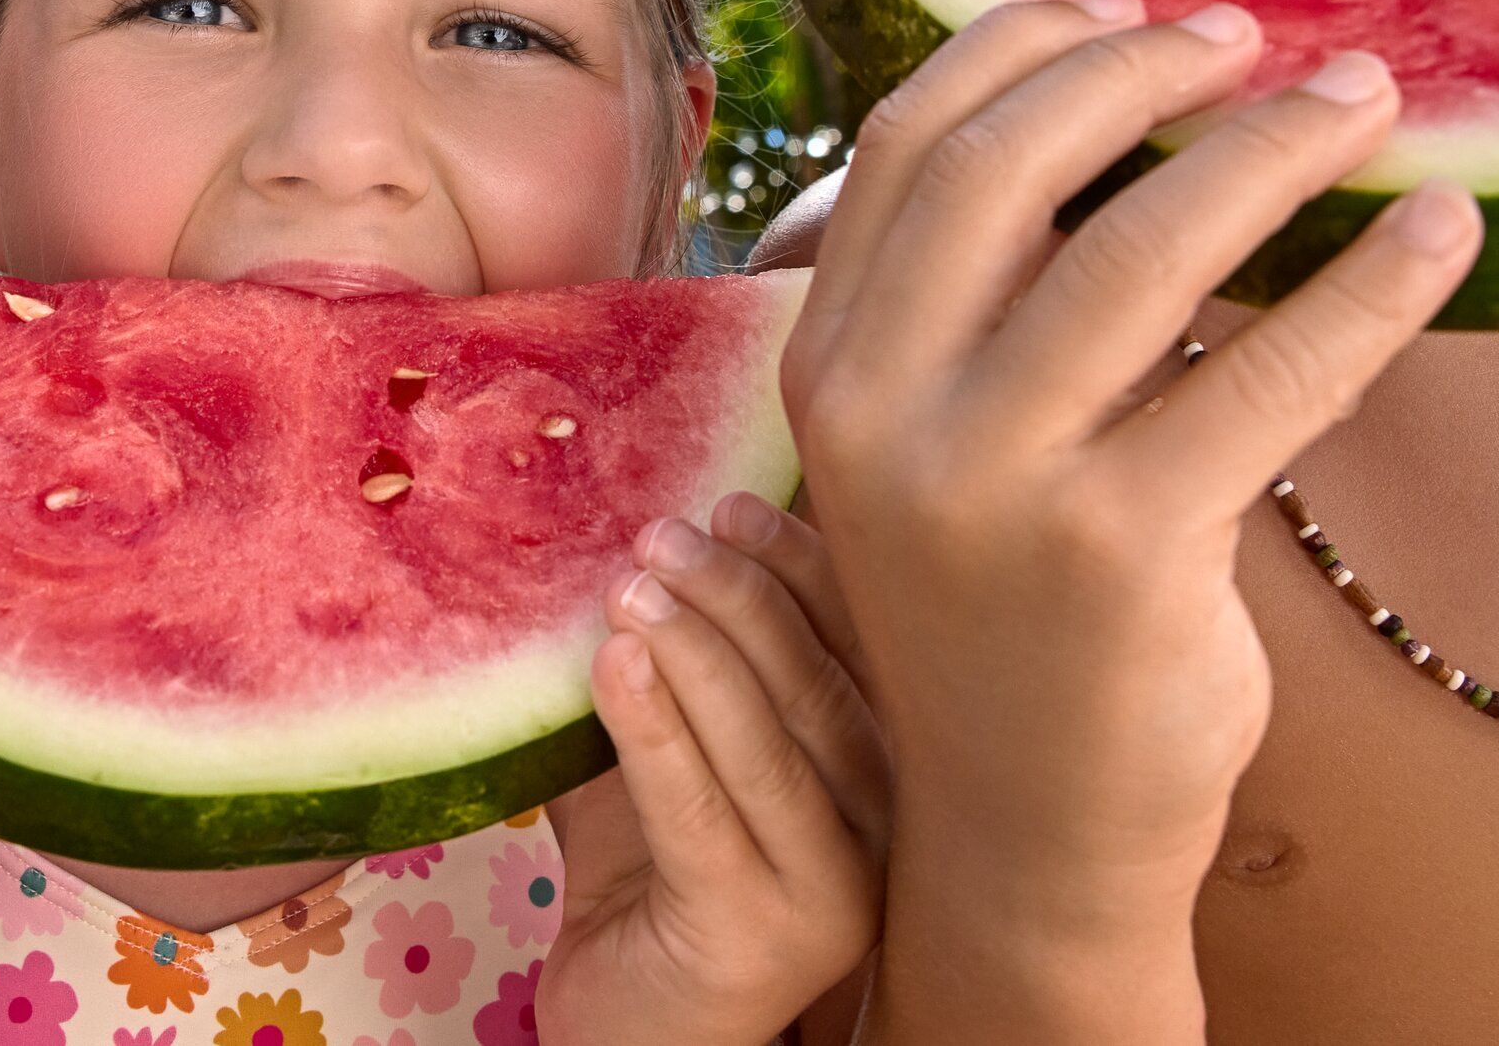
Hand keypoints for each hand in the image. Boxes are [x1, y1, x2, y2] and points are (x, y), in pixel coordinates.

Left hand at [541, 492, 888, 1045]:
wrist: (632, 1021)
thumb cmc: (651, 876)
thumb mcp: (670, 749)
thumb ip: (669, 663)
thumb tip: (623, 538)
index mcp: (880, 768)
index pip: (861, 650)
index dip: (803, 568)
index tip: (732, 504)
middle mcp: (883, 828)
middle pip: (822, 686)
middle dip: (739, 596)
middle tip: (662, 533)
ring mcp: (834, 890)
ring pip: (771, 746)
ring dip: (697, 651)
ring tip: (631, 584)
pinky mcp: (761, 934)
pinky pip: (704, 814)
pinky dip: (657, 732)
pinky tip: (615, 666)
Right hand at [783, 0, 1479, 1042]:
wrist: (1027, 827)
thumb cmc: (1008, 599)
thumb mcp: (941, 438)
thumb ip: (983, 298)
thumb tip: (1120, 100)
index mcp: (827, 365)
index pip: (910, 143)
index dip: (1025, 48)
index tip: (1136, 14)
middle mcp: (882, 415)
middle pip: (1014, 165)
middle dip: (1150, 72)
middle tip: (1262, 44)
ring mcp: (993, 484)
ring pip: (1146, 248)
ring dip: (1274, 148)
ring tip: (1365, 104)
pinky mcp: (1122, 550)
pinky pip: (1270, 371)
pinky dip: (1372, 285)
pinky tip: (1447, 235)